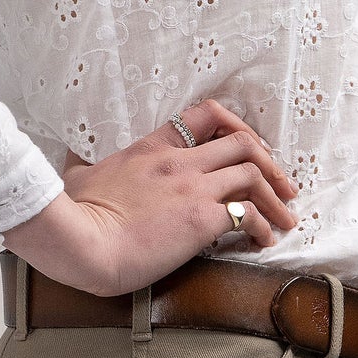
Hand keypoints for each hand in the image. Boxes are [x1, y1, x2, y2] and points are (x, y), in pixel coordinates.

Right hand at [0, 98, 299, 296]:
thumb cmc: (73, 213)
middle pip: (243, 143)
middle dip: (270, 163)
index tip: (248, 146)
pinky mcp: (200, 219)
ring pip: (253, 174)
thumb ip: (82, 164)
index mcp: (152, 147)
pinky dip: (263, 227)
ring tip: (287, 217)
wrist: (80, 241)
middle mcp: (179, 161)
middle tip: (283, 185)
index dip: (235, 126)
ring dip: (276, 196)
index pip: (205, 115)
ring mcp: (192, 188)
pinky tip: (265, 241)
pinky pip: (247, 215)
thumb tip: (70, 161)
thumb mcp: (77, 176)